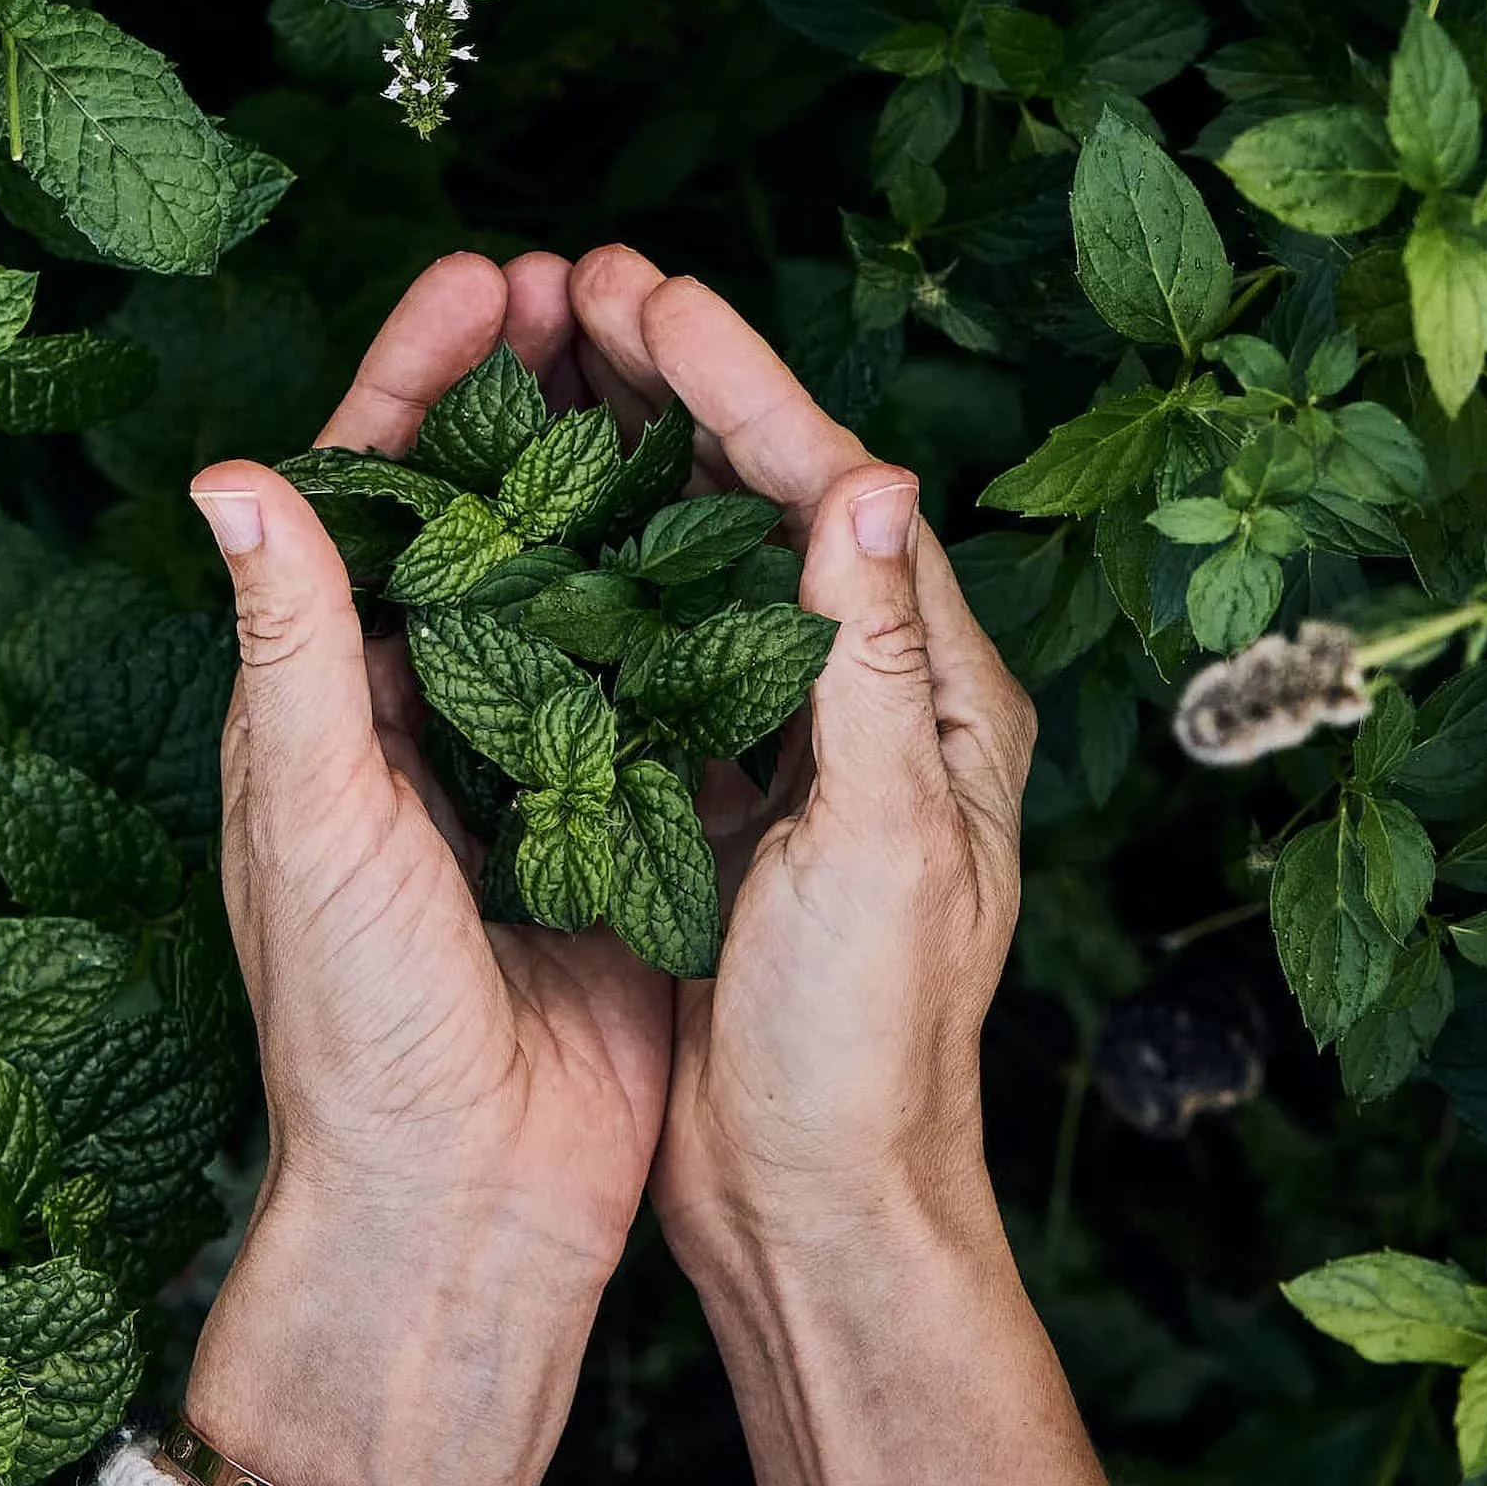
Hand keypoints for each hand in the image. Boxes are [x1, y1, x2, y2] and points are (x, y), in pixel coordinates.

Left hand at [182, 251, 671, 1485]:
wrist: (465, 1197)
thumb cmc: (356, 1017)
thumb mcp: (315, 812)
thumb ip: (289, 644)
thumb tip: (229, 474)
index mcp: (328, 697)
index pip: (364, 495)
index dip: (416, 376)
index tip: (485, 278)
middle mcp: (424, 712)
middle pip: (477, 507)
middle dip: (528, 390)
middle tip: (593, 287)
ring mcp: (528, 759)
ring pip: (575, 569)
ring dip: (615, 463)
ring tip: (673, 360)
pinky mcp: (617, 815)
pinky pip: (656, 670)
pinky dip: (691, 584)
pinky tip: (746, 514)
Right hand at [570, 246, 1125, 1485]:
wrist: (819, 1200)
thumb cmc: (866, 1044)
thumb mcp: (883, 847)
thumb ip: (872, 664)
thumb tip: (870, 482)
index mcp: (945, 692)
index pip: (833, 494)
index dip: (738, 383)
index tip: (646, 292)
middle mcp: (883, 698)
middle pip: (773, 499)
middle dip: (682, 385)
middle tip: (582, 284)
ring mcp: (802, 744)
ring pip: (712, 555)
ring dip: (638, 452)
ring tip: (556, 360)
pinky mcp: (732, 795)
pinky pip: (667, 640)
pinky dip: (607, 562)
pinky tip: (541, 517)